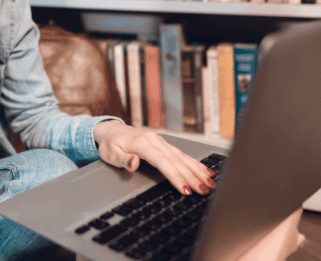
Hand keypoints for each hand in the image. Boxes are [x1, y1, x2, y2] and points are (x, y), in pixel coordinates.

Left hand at [93, 120, 216, 195]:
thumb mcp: (110, 154)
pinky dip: (195, 164)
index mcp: (142, 143)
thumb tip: (134, 163)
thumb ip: (122, 159)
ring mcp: (161, 142)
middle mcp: (155, 141)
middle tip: (204, 190)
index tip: (185, 189)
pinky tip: (206, 171)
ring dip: (197, 171)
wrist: (112, 130)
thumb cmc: (110, 144)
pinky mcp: (165, 145)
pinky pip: (182, 155)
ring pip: (183, 158)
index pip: (162, 162)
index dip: (175, 176)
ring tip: (210, 183)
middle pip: (176, 161)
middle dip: (192, 176)